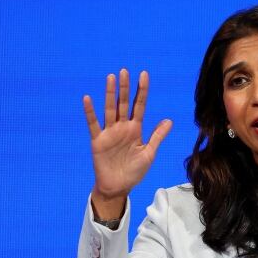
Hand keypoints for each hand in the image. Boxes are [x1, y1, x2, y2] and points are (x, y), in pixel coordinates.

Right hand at [83, 69, 172, 217]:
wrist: (118, 187)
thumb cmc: (134, 171)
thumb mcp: (149, 153)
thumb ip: (157, 136)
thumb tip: (169, 120)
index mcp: (136, 129)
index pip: (140, 106)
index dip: (142, 91)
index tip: (144, 74)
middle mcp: (122, 128)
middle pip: (124, 104)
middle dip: (125, 88)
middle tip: (125, 70)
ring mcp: (109, 133)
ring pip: (110, 110)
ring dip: (110, 94)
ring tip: (111, 78)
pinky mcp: (98, 141)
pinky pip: (93, 124)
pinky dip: (90, 112)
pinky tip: (88, 99)